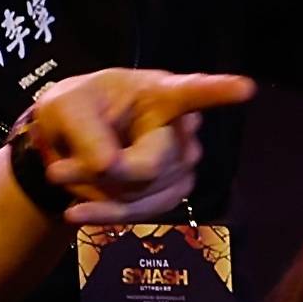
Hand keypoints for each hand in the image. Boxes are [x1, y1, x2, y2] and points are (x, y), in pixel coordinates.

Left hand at [14, 70, 258, 223]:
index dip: (219, 91)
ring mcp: (180, 163)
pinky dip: (104, 214)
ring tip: (63, 177)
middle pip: (152, 165)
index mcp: (158, 93)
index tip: (244, 87)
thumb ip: (85, 133)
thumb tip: (109, 167)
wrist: (69, 143)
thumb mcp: (64, 109)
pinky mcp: (170, 192)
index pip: (192, 92)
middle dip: (102, 173)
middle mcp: (180, 127)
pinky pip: (141, 213)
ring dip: (97, 193)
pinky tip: (78, 212)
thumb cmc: (74, 111)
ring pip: (144, 193)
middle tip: (58, 169)